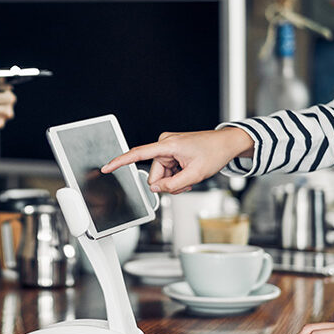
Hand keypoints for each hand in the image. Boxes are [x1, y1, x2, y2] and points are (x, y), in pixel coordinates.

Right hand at [100, 127, 253, 193]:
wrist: (226, 143)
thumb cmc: (214, 152)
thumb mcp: (195, 174)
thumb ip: (173, 185)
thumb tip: (157, 189)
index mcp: (167, 145)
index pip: (138, 154)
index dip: (120, 162)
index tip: (107, 168)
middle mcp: (164, 144)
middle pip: (154, 175)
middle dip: (168, 183)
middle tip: (186, 180)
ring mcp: (167, 148)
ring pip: (161, 176)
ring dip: (175, 181)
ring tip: (190, 175)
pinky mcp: (171, 152)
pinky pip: (167, 172)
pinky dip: (177, 176)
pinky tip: (188, 172)